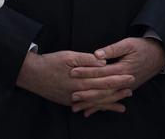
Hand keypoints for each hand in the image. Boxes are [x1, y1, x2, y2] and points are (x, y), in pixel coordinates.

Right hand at [16, 50, 134, 107]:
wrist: (32, 75)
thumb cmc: (50, 62)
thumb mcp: (68, 56)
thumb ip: (86, 60)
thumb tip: (102, 62)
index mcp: (80, 80)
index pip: (104, 80)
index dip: (118, 78)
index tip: (130, 76)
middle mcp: (79, 92)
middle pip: (103, 93)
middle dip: (118, 91)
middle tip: (131, 89)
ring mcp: (74, 99)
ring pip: (96, 102)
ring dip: (110, 102)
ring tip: (123, 102)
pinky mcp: (69, 102)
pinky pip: (87, 106)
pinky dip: (97, 108)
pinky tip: (105, 108)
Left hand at [68, 37, 164, 114]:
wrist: (158, 56)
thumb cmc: (142, 47)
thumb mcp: (128, 44)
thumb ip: (112, 49)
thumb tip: (97, 54)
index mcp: (122, 69)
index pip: (101, 72)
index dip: (86, 72)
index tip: (73, 72)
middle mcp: (124, 81)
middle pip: (102, 89)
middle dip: (86, 93)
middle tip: (72, 95)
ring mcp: (126, 88)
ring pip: (106, 98)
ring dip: (91, 103)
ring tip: (77, 107)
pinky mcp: (126, 90)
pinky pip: (112, 100)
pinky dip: (101, 106)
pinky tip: (91, 111)